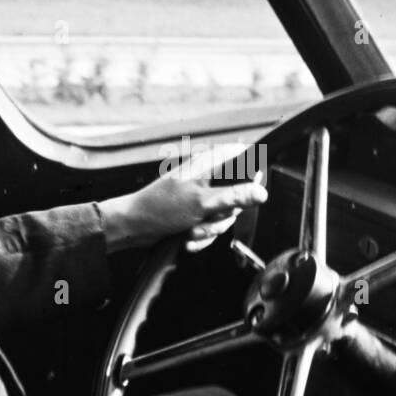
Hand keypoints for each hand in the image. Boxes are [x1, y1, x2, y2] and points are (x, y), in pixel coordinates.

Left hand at [99, 169, 267, 252]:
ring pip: (224, 214)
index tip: (249, 194)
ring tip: (193, 231)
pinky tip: (189, 238)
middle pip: (237, 195)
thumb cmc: (160, 207)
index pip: (242, 157)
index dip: (252, 175)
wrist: (134, 227)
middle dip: (224, 215)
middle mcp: (207, 177)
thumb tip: (261, 192)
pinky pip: (211, 225)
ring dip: (210, 228)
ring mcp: (201, 195)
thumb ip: (235, 197)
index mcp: (208, 164)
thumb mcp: (203, 203)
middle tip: (210, 219)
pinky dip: (202, 235)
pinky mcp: (196, 212)